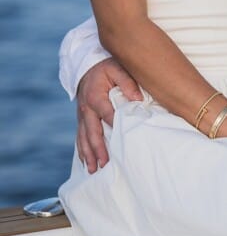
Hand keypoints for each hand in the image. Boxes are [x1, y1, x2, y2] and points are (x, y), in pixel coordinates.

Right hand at [75, 58, 142, 172]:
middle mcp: (85, 108)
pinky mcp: (82, 119)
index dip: (114, 126)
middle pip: (91, 132)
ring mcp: (82, 115)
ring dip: (88, 154)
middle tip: (104, 164)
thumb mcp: (118, 68)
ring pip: (83, 138)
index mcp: (95, 96)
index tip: (122, 140)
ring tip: (93, 169)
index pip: (106, 114)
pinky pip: (81, 137)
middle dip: (97, 149)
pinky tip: (87, 162)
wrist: (88, 66)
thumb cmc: (107, 67)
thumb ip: (127, 82)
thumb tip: (137, 99)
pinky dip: (83, 150)